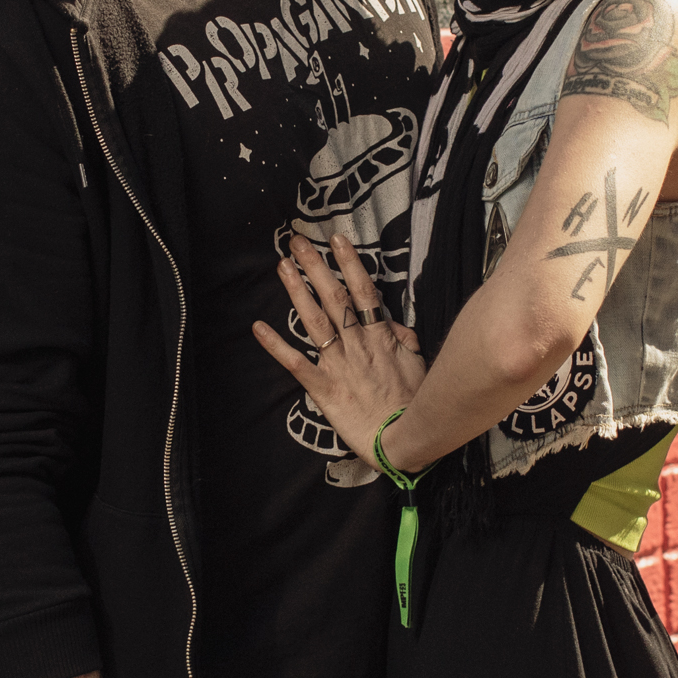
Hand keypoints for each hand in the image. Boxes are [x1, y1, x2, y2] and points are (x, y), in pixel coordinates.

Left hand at [255, 230, 426, 470]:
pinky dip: (276, 346)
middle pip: (333, 297)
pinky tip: (258, 327)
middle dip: (315, 267)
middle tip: (297, 242)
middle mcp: (356, 344)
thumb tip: (395, 324)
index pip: (362, 291)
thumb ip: (405, 339)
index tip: (335, 239)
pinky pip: (296, 363)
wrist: (402, 438)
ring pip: (314, 320)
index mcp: (380, 336)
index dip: (348, 263)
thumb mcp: (418, 364)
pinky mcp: (324, 388)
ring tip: (281, 267)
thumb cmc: (414, 402)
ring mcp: (338, 364)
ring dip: (296, 291)